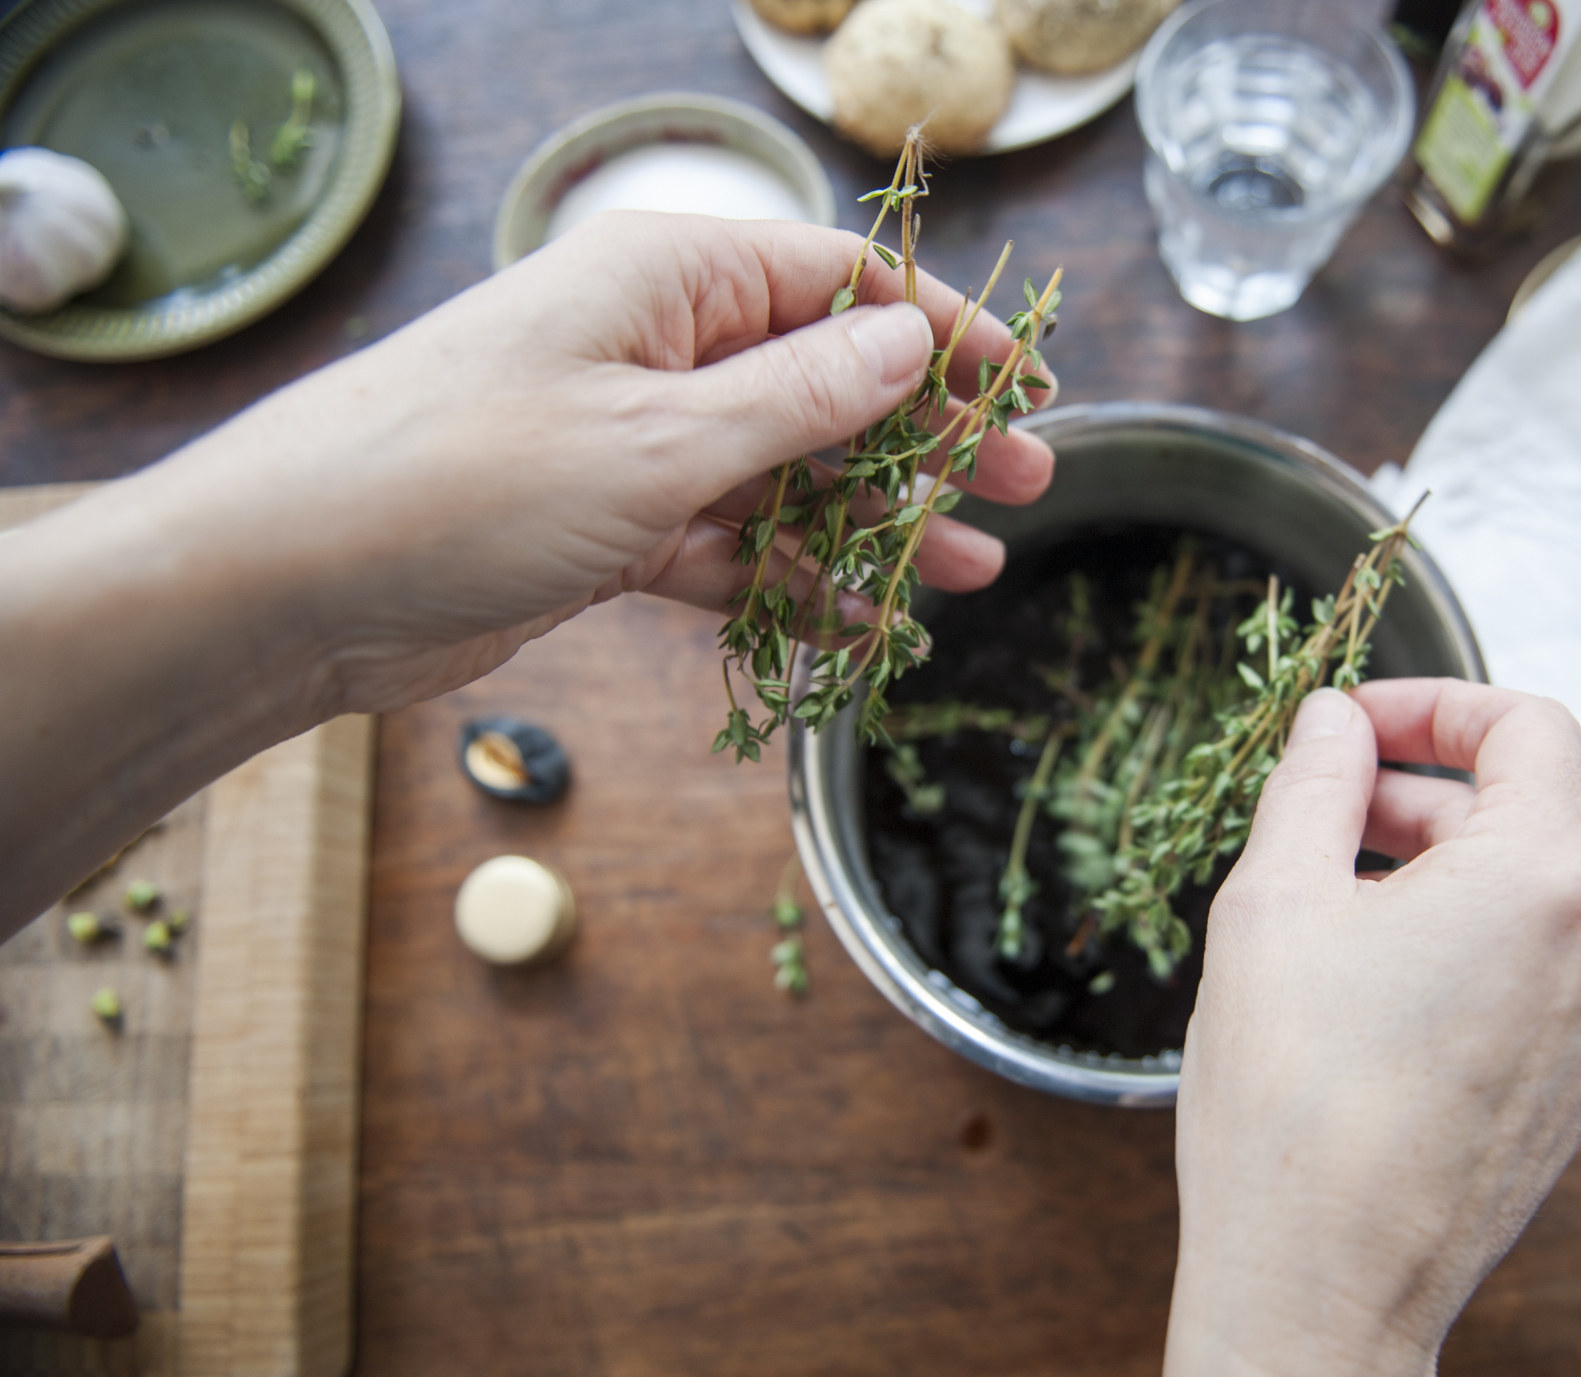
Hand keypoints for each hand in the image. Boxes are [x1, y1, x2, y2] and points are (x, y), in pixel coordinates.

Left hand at [147, 212, 1056, 714]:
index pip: (838, 280)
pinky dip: (791, 583)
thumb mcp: (655, 438)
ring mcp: (630, 441)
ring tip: (967, 572)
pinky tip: (864, 625)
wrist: (286, 587)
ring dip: (873, 522)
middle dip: (927, 436)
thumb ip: (798, 397)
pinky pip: (728, 546)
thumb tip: (911, 341)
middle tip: (1026, 487)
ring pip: (786, 473)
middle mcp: (654, 347)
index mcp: (665, 279)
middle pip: (825, 378)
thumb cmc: (458, 479)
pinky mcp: (605, 526)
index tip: (1025, 389)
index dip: (942, 332)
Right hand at [1161, 680, 1580, 1376]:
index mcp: (1549, 878)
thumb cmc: (1297, 1113)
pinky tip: (1373, 988)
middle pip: (1528, 813)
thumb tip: (1331, 723)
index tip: (1361, 723)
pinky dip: (1466, 950)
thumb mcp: (1273, 902)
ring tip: (1331, 910)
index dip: (1437, 704)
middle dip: (1419, 796)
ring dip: (1438, 877)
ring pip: (1529, 898)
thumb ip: (1313, 781)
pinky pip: (1536, 974)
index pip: (1530, 727)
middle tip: (1318, 814)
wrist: (1324, 1291)